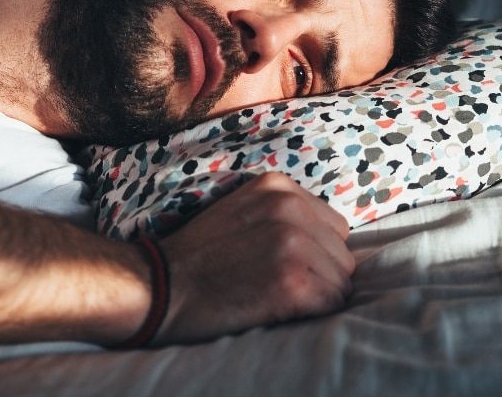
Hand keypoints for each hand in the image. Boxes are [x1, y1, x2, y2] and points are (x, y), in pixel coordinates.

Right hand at [153, 172, 354, 343]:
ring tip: (276, 298)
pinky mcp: (293, 282)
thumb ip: (283, 214)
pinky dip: (311, 315)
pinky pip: (332, 304)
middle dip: (319, 275)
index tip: (285, 265)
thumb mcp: (242, 210)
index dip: (315, 253)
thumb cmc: (199, 256)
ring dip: (316, 297)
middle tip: (279, 286)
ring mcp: (292, 244)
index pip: (335, 227)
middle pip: (342, 255)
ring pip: (341, 282)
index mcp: (278, 186)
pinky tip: (278, 311)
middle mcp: (289, 207)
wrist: (159, 286)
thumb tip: (330, 241)